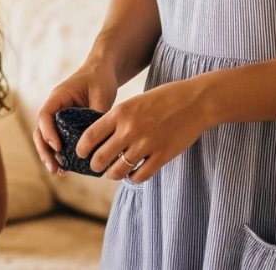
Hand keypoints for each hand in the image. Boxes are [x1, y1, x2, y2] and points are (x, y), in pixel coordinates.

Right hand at [33, 60, 118, 174]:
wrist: (101, 71)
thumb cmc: (99, 79)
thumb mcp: (101, 95)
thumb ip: (97, 115)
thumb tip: (98, 141)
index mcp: (58, 97)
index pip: (45, 115)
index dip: (48, 132)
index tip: (57, 147)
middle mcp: (54, 108)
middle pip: (40, 130)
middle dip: (44, 150)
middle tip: (54, 168)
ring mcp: (58, 116)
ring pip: (46, 138)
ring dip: (49, 155)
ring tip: (58, 172)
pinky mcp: (66, 124)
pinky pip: (58, 139)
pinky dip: (59, 153)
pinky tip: (66, 168)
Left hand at [75, 76, 211, 183]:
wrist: (194, 101)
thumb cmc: (164, 99)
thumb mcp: (135, 102)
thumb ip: (118, 119)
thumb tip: (102, 138)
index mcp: (120, 112)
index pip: (90, 136)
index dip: (81, 149)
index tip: (81, 154)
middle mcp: (129, 129)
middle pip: (100, 158)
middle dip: (95, 166)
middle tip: (97, 166)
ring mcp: (146, 144)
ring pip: (117, 171)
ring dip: (113, 174)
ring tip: (114, 171)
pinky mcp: (161, 156)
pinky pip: (139, 176)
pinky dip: (133, 177)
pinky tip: (133, 173)